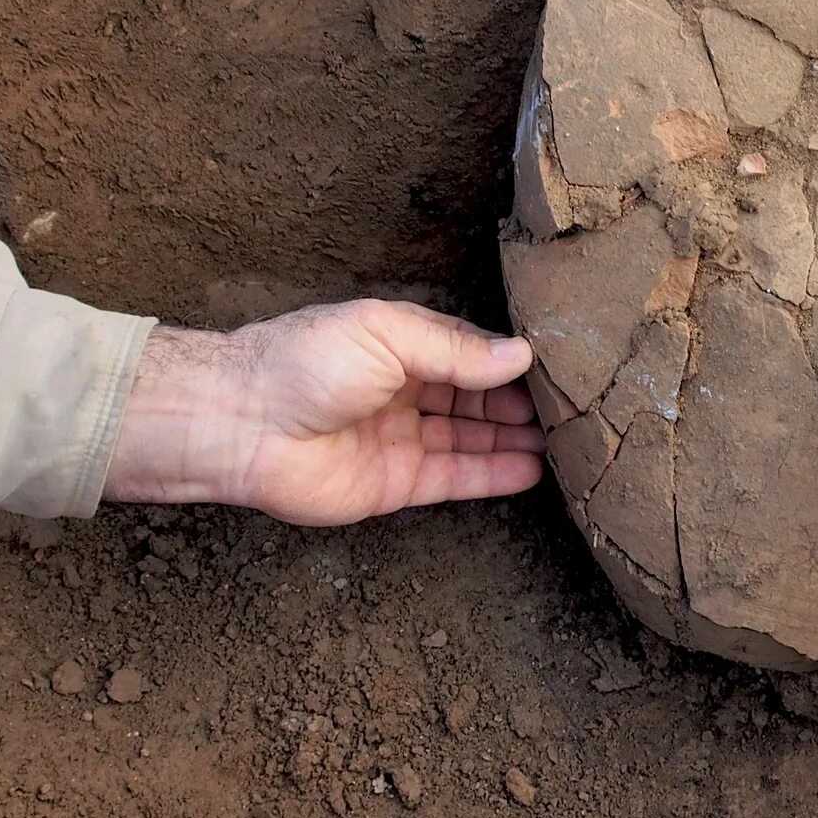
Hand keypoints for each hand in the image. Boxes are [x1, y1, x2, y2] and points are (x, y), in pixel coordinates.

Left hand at [101, 301, 543, 524]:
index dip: (509, 360)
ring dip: (516, 439)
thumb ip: (456, 348)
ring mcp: (402, 439)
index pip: (469, 352)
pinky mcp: (396, 484)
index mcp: (399, 344)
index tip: (558, 365)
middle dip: (520, 401)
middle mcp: (404, 391)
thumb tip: (519, 355)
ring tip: (568, 440)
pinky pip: (456, 479)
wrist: (244, 425)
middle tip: (574, 407)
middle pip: (476, 398)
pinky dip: (493, 474)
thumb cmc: (304, 363)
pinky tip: (533, 468)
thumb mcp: (387, 333)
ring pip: (472, 439)